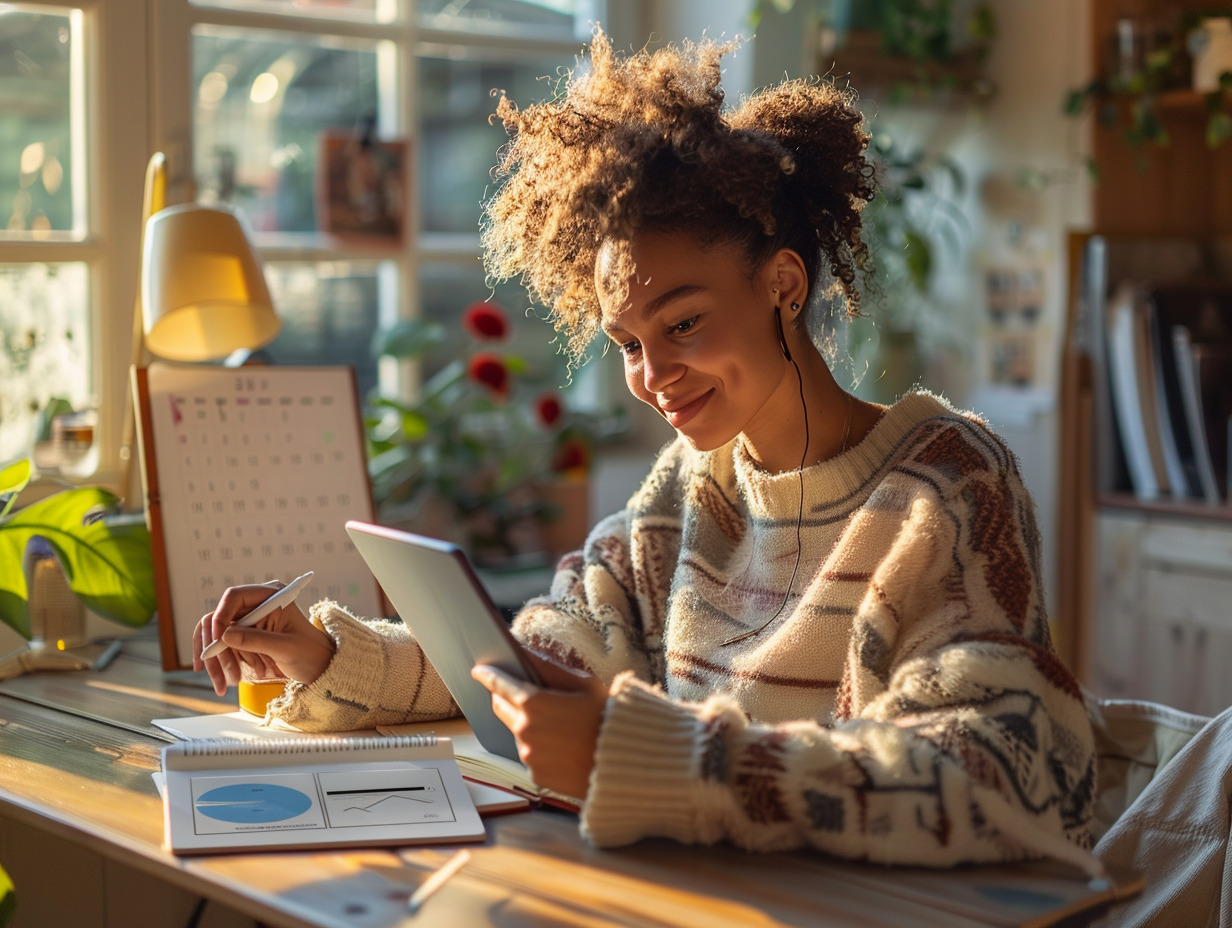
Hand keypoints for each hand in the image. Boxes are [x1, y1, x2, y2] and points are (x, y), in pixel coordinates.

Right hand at [193, 582, 334, 695]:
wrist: (319, 666)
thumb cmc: (310, 653)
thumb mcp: (286, 648)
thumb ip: (257, 640)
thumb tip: (225, 636)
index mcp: (271, 595)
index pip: (234, 597)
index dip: (221, 617)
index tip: (218, 641)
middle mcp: (256, 603)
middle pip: (220, 618)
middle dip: (215, 646)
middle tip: (212, 672)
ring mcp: (249, 619)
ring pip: (219, 635)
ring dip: (222, 659)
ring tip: (233, 681)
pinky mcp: (245, 634)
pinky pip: (225, 646)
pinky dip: (227, 662)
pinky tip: (237, 677)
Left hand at [471, 649, 606, 801]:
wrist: (627, 762)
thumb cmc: (609, 717)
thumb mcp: (583, 683)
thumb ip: (548, 668)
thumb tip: (524, 652)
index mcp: (533, 703)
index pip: (498, 684)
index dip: (487, 675)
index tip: (479, 670)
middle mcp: (524, 731)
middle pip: (501, 708)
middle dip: (505, 697)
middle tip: (519, 692)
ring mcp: (529, 756)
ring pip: (517, 733)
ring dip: (526, 724)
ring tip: (557, 724)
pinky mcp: (536, 776)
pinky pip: (530, 756)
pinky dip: (539, 747)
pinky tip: (562, 745)